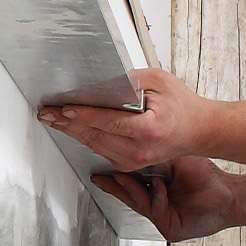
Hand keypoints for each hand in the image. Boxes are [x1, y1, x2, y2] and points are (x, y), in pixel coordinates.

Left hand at [38, 66, 214, 171]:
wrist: (200, 131)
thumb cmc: (182, 105)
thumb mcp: (159, 81)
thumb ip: (130, 81)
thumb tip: (100, 85)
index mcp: (149, 131)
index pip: (109, 122)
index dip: (85, 115)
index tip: (64, 109)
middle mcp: (140, 150)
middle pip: (95, 136)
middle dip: (67, 123)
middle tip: (46, 113)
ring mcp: (134, 161)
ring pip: (94, 144)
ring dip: (71, 131)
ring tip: (51, 119)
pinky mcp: (129, 163)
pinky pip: (101, 149)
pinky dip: (84, 137)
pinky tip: (70, 128)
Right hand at [95, 154, 239, 242]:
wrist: (230, 194)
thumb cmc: (208, 179)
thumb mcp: (177, 163)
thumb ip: (157, 162)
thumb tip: (137, 147)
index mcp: (155, 191)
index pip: (130, 184)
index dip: (114, 177)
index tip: (100, 168)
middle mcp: (156, 206)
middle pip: (129, 196)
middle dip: (113, 186)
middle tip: (99, 176)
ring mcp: (162, 219)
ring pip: (140, 203)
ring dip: (131, 189)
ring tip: (120, 176)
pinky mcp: (170, 229)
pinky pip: (157, 211)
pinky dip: (158, 197)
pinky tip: (159, 186)